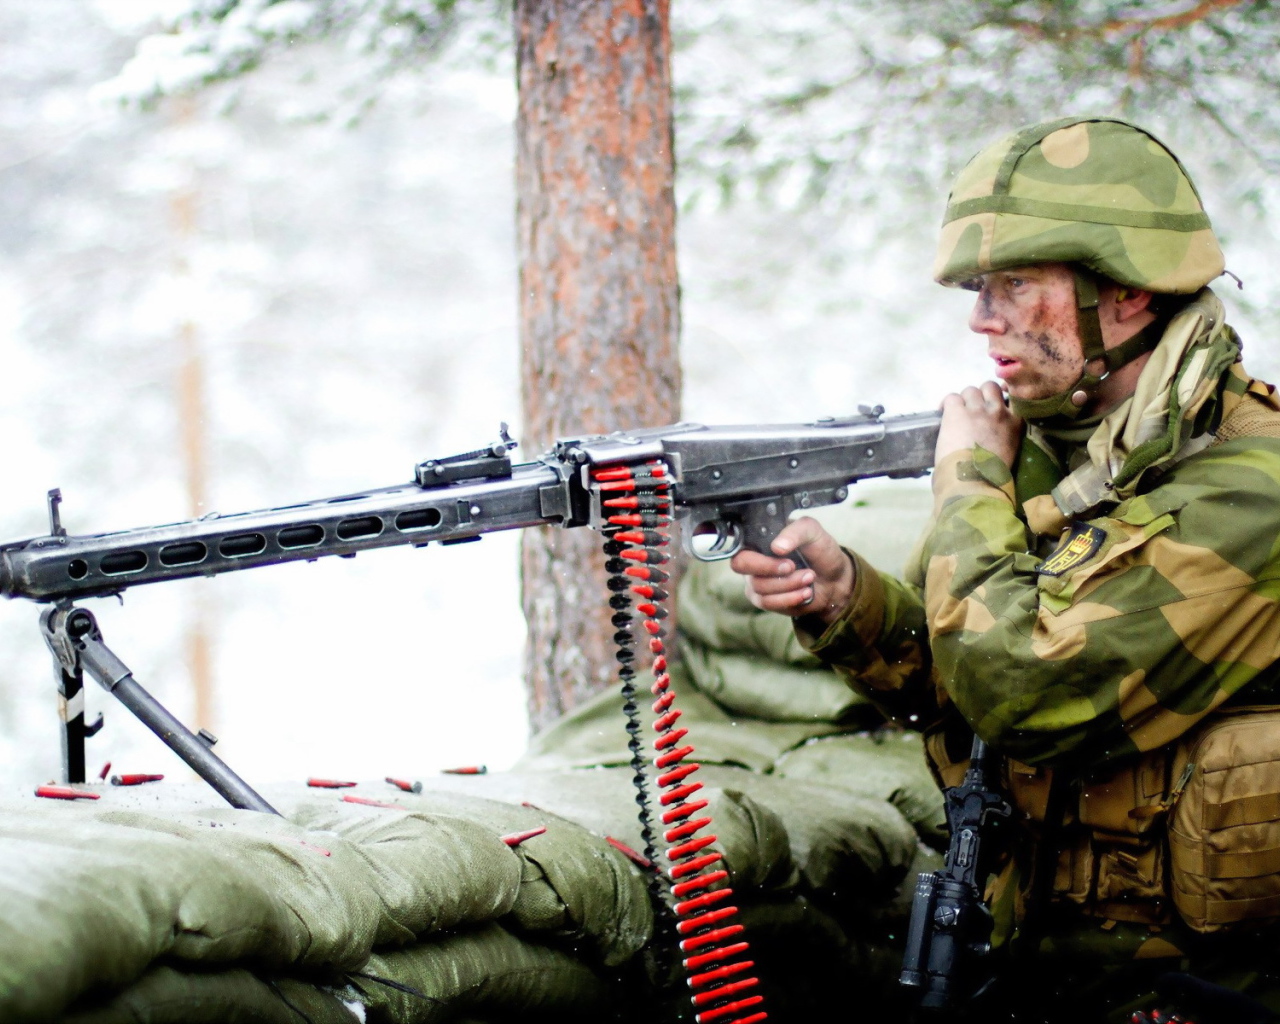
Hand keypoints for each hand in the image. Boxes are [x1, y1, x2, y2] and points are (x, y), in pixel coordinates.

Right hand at [728, 516, 854, 624]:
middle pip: (741, 565)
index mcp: (759, 539)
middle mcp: (752, 560)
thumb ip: (795, 531)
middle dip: (769, 567)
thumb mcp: (813, 532)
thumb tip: (777, 546)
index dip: (750, 548)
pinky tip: (805, 592)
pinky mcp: (765, 600)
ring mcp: (755, 581)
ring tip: (808, 577)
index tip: (778, 552)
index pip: (738, 541)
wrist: (834, 580)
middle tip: (792, 566)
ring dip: (789, 584)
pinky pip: (768, 602)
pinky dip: (790, 597)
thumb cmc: (820, 552)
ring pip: (759, 586)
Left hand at [936, 381, 1020, 467]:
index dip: (999, 399)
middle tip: (971, 412)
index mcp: (1015, 422)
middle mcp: (998, 411)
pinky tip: (943, 415)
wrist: (974, 481)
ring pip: (970, 390)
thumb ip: (1005, 434)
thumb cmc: (992, 475)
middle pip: (989, 387)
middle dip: (980, 396)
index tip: (991, 406)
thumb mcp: (1010, 450)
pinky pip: (951, 397)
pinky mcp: (957, 412)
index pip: (1011, 396)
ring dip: (963, 401)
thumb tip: (993, 433)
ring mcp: (977, 409)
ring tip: (957, 416)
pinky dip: (946, 405)